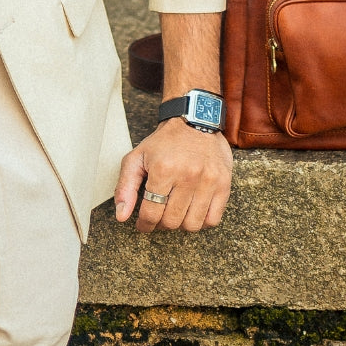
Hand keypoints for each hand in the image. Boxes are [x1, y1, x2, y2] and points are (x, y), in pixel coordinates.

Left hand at [114, 119, 232, 233]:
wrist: (195, 121)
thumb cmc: (164, 142)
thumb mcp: (136, 158)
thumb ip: (125, 187)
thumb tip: (121, 216)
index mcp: (163, 170)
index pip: (151, 213)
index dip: (144, 225)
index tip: (143, 225)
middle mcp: (187, 176)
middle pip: (172, 222)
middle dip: (161, 224)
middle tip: (159, 216)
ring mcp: (208, 181)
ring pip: (192, 225)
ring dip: (181, 225)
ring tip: (176, 213)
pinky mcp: (224, 184)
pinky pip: (212, 219)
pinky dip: (201, 222)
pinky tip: (193, 212)